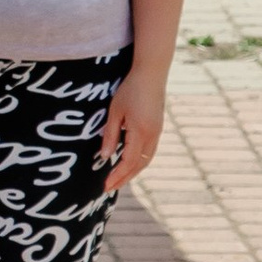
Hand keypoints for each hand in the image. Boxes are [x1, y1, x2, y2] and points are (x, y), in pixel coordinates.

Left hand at [99, 71, 163, 192]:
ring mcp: (157, 132)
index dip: (117, 176)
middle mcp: (152, 136)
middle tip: (110, 188)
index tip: (105, 185)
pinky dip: (139, 161)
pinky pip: (149, 151)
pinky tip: (129, 163)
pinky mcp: (158, 128)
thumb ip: (110, 135)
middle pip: (139, 165)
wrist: (151, 73)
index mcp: (141, 132)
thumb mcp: (115, 112)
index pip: (128, 162)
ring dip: (133, 171)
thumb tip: (104, 157)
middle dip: (125, 178)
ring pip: (146, 160)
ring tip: (119, 179)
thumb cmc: (130, 89)